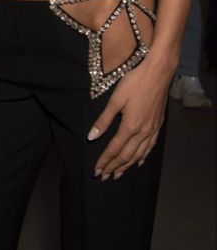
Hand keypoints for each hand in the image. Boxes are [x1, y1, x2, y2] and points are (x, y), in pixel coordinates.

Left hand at [87, 59, 169, 178]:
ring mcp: (152, 130)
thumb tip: (92, 137)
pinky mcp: (158, 125)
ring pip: (139, 154)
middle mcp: (142, 132)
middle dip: (114, 167)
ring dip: (127, 165)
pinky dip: (143, 156)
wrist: (158, 73)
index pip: (114, 149)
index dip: (104, 161)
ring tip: (118, 174)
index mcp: (130, 126)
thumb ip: (104, 120)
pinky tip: (139, 161)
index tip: (96, 171)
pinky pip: (150, 146)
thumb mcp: (115, 100)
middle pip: (126, 155)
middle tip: (104, 177)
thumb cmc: (134, 83)